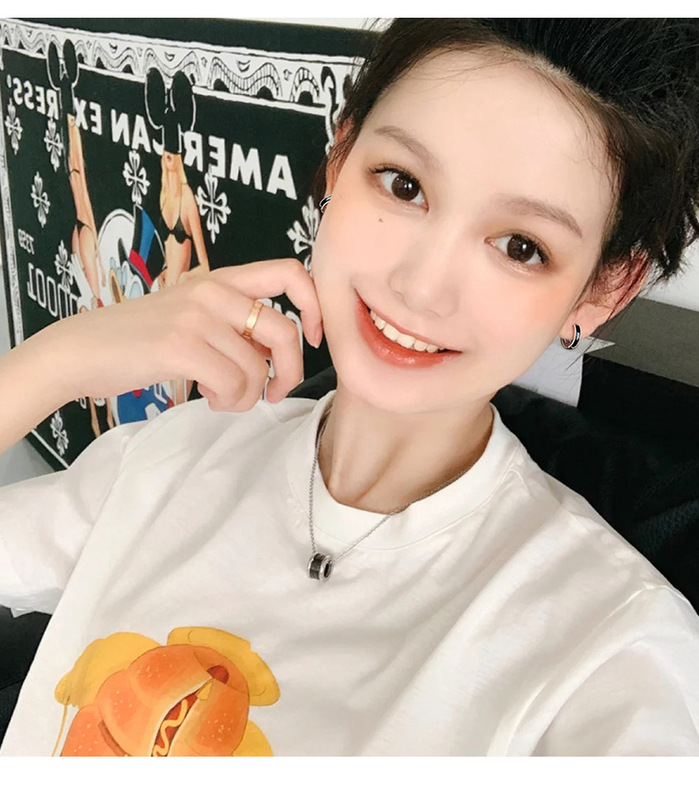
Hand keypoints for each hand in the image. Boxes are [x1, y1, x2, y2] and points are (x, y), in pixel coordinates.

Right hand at [50, 259, 323, 410]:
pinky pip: (234, 385)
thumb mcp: (192, 315)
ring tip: (223, 397)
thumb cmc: (141, 339)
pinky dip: (229, 402)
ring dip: (247, 397)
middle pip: (286, 331)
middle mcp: (213, 291)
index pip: (290, 271)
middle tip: (273, 392)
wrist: (81, 350)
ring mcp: (196, 317)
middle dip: (291, 372)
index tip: (313, 337)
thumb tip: (278, 354)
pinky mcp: (181, 346)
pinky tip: (209, 399)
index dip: (315, 305)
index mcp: (220, 280)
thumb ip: (235, 325)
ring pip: (258, 369)